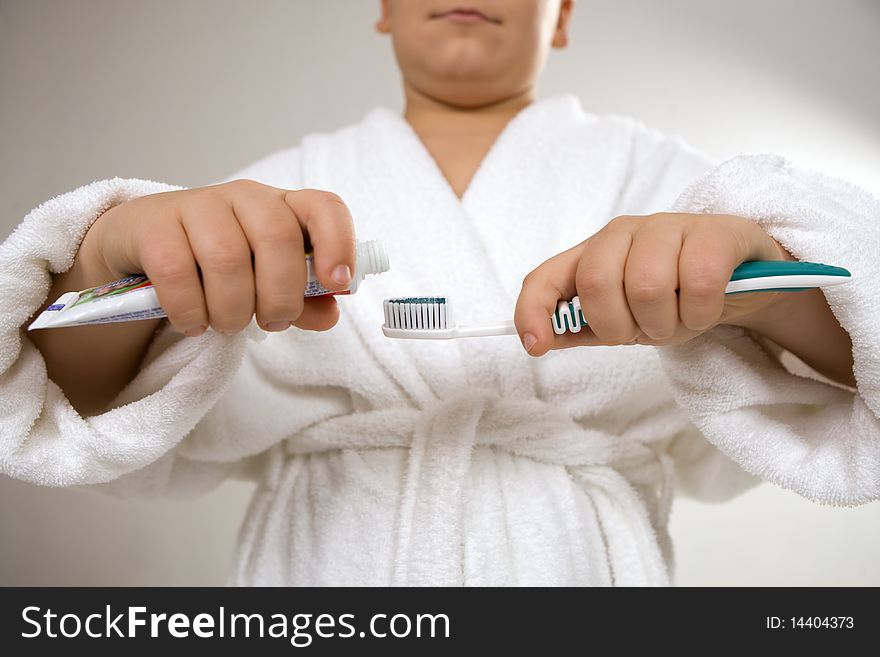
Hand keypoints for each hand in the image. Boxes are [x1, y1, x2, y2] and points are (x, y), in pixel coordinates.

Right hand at [79, 180, 356, 335]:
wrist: (145, 247)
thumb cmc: (219, 263)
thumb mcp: (266, 280)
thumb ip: (303, 299)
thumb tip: (330, 315)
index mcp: (283, 207)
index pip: (324, 207)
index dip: (339, 243)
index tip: (336, 282)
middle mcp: (245, 197)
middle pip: (278, 237)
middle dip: (280, 296)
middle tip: (270, 322)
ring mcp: (197, 204)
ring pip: (227, 258)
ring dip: (233, 309)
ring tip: (227, 324)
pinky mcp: (153, 223)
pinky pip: (176, 271)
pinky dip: (190, 310)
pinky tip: (192, 322)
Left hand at [514, 212, 790, 354]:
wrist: (744, 281)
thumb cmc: (675, 296)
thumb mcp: (623, 317)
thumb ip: (582, 325)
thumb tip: (538, 339)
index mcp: (592, 254)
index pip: (545, 277)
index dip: (533, 312)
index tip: (537, 347)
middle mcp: (623, 233)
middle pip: (597, 283)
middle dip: (619, 326)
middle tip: (644, 333)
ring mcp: (669, 226)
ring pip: (646, 285)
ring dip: (666, 323)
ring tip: (679, 321)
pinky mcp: (715, 232)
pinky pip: (699, 282)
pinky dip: (701, 313)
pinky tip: (707, 310)